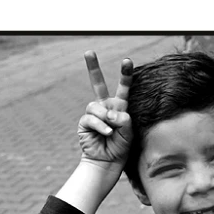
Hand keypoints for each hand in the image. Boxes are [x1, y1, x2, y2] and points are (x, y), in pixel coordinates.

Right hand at [77, 51, 133, 171]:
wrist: (107, 161)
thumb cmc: (121, 147)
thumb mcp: (129, 133)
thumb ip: (124, 120)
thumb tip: (112, 113)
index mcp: (119, 106)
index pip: (123, 88)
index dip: (125, 74)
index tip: (127, 60)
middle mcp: (105, 107)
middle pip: (97, 84)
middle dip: (92, 67)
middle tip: (89, 52)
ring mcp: (94, 114)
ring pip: (96, 106)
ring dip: (106, 118)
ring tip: (112, 131)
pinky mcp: (84, 123)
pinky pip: (91, 119)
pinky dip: (101, 126)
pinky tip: (107, 133)